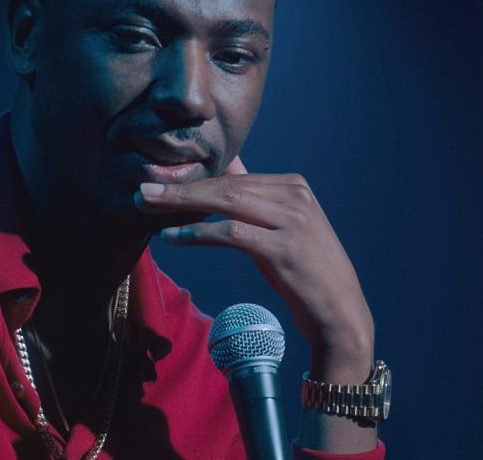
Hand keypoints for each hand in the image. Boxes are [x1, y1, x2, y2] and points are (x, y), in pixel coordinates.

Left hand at [135, 157, 373, 380]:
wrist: (340, 314)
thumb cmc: (304, 270)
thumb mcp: (280, 227)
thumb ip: (255, 199)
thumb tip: (225, 168)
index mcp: (293, 185)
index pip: (233, 177)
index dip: (192, 180)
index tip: (158, 183)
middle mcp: (296, 196)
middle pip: (225, 185)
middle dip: (180, 187)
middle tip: (142, 191)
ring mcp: (293, 221)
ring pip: (225, 202)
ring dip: (181, 203)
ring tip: (147, 207)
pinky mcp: (284, 249)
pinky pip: (231, 234)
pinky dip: (198, 233)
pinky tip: (172, 236)